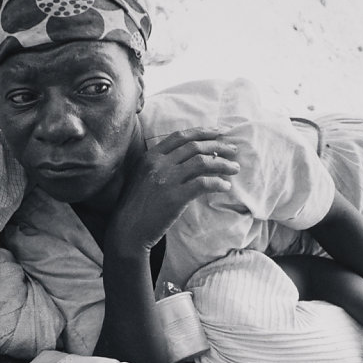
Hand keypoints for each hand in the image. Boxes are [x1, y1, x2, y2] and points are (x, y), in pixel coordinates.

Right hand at [106, 128, 239, 250]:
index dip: (202, 132)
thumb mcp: (143, 177)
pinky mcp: (175, 197)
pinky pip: (203, 183)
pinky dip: (218, 183)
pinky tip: (225, 186)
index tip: (218, 133)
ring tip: (234, 168)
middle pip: (195, 147)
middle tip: (234, 150)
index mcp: (150, 157)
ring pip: (202, 162)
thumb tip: (192, 158)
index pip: (181, 137)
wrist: (127, 230)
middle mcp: (158, 164)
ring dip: (223, 164)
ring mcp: (166, 180)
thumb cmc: (137, 206)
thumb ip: (161, 165)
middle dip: (218, 146)